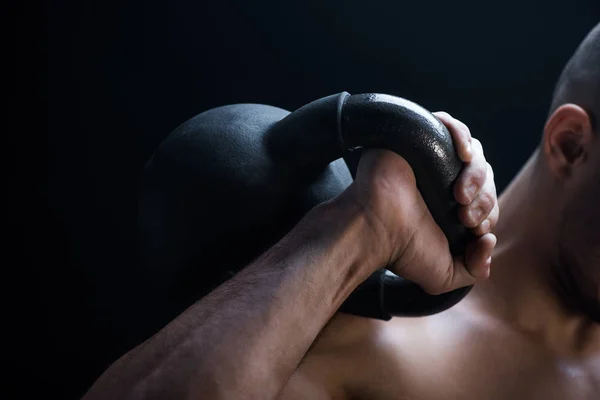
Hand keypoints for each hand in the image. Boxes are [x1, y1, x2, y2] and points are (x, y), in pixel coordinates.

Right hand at [347, 112, 497, 294]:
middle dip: (484, 199)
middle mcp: (441, 180)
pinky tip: (464, 156)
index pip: (487, 198)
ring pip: (472, 153)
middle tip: (465, 217)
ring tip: (459, 195)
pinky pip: (448, 123)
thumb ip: (474, 269)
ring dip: (476, 176)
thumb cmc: (402, 250)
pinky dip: (462, 137)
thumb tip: (489, 242)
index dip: (490, 212)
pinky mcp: (416, 139)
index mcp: (449, 206)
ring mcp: (429, 158)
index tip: (475, 231)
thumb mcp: (444, 274)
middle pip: (484, 175)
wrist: (374, 230)